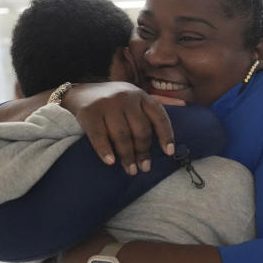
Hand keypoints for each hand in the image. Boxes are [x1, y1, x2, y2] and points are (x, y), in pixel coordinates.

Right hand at [62, 82, 182, 175]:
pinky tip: (110, 162)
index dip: (166, 135)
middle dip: (144, 152)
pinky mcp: (89, 112)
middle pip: (140, 130)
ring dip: (127, 156)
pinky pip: (99, 136)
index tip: (169, 153)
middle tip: (144, 168)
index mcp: (141, 95)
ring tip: (130, 170)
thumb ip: (151, 109)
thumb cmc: (113, 102)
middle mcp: (126, 97)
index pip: (159, 116)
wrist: (79, 93)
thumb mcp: (134, 98)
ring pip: (122, 135)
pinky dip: (105, 151)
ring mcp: (107, 104)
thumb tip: (182, 112)